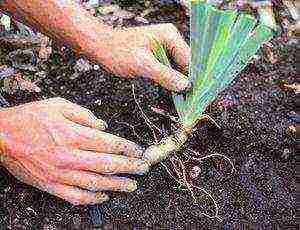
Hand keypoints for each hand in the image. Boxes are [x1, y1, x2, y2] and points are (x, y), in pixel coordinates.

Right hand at [0, 98, 148, 204]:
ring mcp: (61, 173)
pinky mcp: (51, 184)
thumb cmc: (30, 118)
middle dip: (130, 167)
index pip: (110, 144)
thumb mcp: (59, 105)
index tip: (138, 151)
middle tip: (143, 168)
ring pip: (96, 183)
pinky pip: (76, 196)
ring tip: (131, 185)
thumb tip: (103, 126)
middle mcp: (71, 156)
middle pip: (109, 164)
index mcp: (74, 135)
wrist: (2, 136)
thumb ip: (85, 115)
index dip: (128, 148)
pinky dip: (92, 199)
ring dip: (117, 185)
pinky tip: (104, 196)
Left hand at [2, 1, 189, 91]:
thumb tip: (186, 87)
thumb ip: (165, 75)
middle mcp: (170, 42)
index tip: (197, 97)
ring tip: (180, 105)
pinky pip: (167, 74)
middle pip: (185, 67)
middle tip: (189, 105)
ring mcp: (164, 51)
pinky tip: (168, 100)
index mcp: (170, 36)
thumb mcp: (142, 64)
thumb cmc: (118, 52)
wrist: (100, 49)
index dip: (194, 79)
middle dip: (185, 85)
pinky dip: (167, 86)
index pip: (190, 60)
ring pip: (176, 72)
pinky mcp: (157, 59)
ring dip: (177, 88)